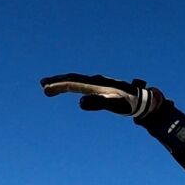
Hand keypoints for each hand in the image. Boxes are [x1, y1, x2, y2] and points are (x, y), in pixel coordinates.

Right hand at [40, 73, 157, 117]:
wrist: (142, 99)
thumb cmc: (129, 103)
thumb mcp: (114, 104)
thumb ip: (98, 103)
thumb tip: (80, 102)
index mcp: (96, 84)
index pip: (73, 83)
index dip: (58, 85)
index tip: (46, 88)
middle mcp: (95, 81)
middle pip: (72, 79)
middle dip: (56, 82)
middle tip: (42, 86)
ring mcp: (98, 83)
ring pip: (76, 80)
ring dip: (62, 83)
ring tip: (49, 87)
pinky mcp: (101, 87)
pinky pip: (82, 84)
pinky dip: (72, 85)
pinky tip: (68, 88)